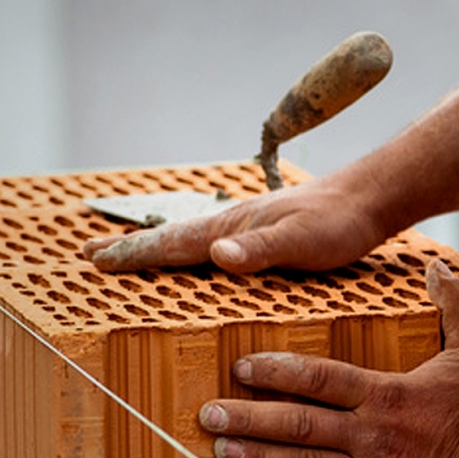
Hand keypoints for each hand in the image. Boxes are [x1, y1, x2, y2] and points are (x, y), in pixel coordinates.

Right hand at [81, 173, 387, 273]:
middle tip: (88, 252)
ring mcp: (245, 228)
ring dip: (153, 248)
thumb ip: (261, 250)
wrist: (370, 198)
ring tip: (125, 253)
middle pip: (170, 238)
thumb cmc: (339, 223)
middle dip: (129, 247)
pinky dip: (186, 250)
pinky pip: (210, 246)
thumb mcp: (304, 241)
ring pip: (187, 240)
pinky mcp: (261, 235)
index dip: (133, 254)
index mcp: (232, 229)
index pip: (172, 244)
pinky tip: (191, 258)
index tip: (94, 259)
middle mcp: (231, 226)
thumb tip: (216, 254)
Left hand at [196, 259, 458, 457]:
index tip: (241, 367)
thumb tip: (437, 265)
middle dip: (249, 415)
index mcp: (386, 394)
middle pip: (298, 423)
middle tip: (208, 412)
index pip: (319, 378)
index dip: (276, 371)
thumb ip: (454, 305)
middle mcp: (371, 435)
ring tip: (221, 452)